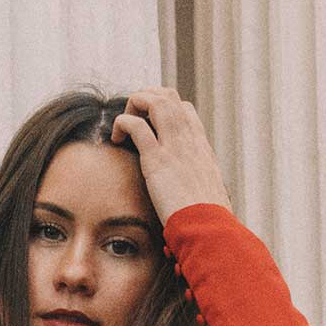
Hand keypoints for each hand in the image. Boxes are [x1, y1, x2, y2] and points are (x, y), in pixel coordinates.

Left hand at [110, 87, 230, 223]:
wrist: (209, 229)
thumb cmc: (208, 220)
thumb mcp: (208, 195)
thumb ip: (197, 186)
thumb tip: (192, 196)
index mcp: (201, 147)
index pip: (184, 109)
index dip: (163, 108)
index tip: (149, 124)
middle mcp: (189, 139)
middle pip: (168, 96)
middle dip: (145, 97)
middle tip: (131, 119)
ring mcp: (174, 146)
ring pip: (154, 101)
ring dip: (133, 104)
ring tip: (122, 125)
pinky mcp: (157, 159)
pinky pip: (135, 125)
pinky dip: (121, 123)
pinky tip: (116, 138)